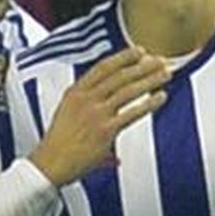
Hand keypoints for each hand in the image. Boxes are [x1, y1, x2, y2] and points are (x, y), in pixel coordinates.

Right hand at [28, 47, 170, 186]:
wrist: (49, 164)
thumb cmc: (57, 144)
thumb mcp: (66, 114)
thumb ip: (85, 105)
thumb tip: (104, 101)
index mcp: (75, 92)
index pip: (103, 67)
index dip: (123, 57)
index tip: (139, 51)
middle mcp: (86, 99)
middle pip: (120, 75)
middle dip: (142, 65)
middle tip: (159, 60)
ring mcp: (96, 114)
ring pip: (128, 90)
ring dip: (150, 80)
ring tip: (165, 74)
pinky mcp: (105, 131)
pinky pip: (132, 113)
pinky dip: (149, 103)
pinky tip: (161, 97)